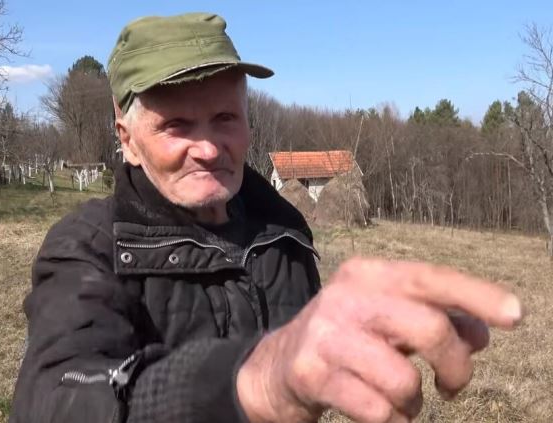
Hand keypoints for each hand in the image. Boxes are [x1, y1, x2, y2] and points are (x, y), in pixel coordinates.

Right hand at [237, 257, 521, 422]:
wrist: (277, 366)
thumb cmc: (347, 339)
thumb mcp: (386, 319)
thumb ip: (433, 317)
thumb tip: (481, 334)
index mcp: (366, 275)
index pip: (429, 278)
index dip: (475, 295)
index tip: (515, 315)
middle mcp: (344, 297)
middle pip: (428, 328)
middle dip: (456, 366)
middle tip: (453, 385)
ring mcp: (325, 335)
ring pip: (404, 380)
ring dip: (414, 402)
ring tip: (400, 399)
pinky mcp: (311, 373)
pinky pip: (377, 411)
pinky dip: (390, 419)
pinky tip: (377, 410)